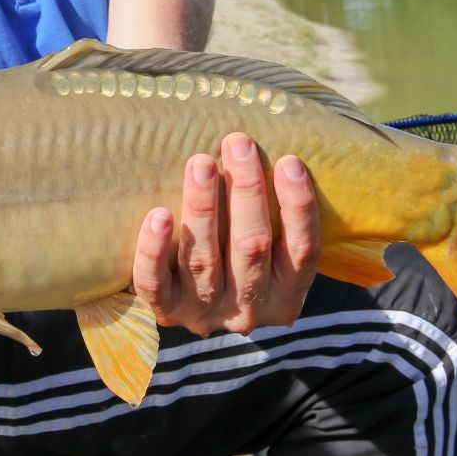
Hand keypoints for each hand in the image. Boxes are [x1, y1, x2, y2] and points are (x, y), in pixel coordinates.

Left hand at [131, 134, 319, 336]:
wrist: (191, 311)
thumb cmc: (236, 259)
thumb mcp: (269, 252)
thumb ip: (273, 215)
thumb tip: (271, 150)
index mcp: (285, 295)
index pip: (302, 252)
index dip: (298, 207)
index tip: (289, 161)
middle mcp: (248, 309)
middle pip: (252, 247)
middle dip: (247, 191)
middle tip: (238, 143)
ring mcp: (203, 312)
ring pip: (203, 259)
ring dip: (203, 208)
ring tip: (200, 164)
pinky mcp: (165, 311)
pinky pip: (155, 283)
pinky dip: (154, 250)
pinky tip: (158, 215)